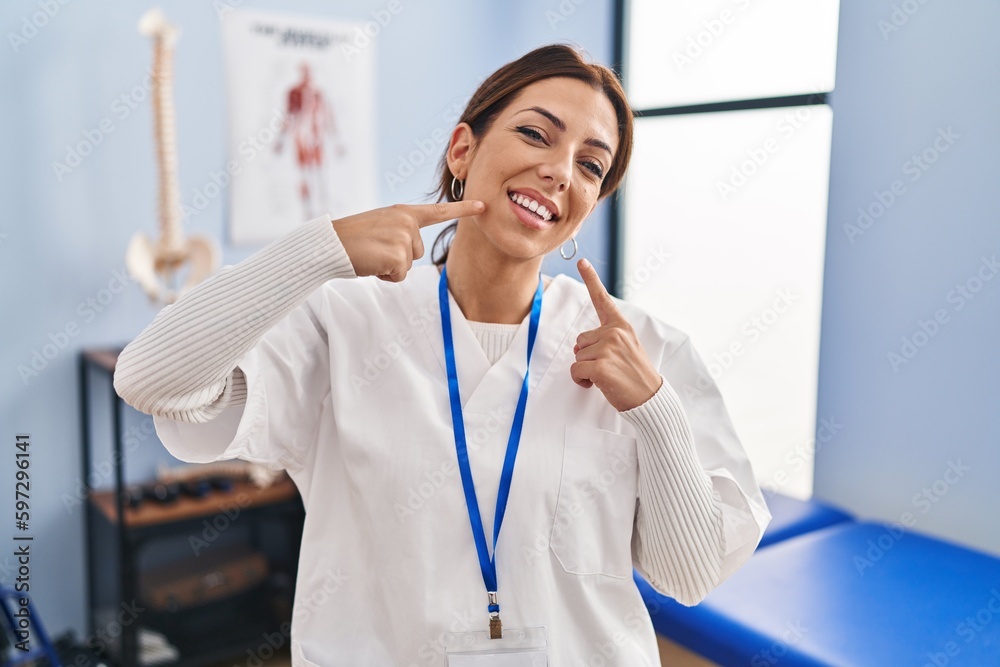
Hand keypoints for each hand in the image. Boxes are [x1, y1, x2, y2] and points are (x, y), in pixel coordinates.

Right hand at [332, 200, 483, 281]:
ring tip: (371, 255)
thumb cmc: (351, 239)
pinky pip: (399, 275)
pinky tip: (371, 264)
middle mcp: (407, 221)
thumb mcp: (379, 227)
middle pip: (418, 252)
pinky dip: (385, 276)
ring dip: (390, 267)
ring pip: (408, 265)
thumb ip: (399, 232)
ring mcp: (404, 237)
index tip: (483, 205)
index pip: (438, 211)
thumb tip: (409, 252)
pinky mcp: (398, 254)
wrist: (330, 244)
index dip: (462, 209)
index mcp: (403, 212)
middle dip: (398, 257)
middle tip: (375, 249)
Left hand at [572, 258, 662, 411]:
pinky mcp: (601, 366)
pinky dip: (581, 381)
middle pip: (580, 341)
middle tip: (609, 368)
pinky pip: (576, 370)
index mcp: (621, 326)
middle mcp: (614, 333)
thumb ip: (607, 340)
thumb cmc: (634, 376)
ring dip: (585, 371)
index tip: (581, 261)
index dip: (591, 279)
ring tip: (607, 377)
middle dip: (588, 357)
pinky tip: (598, 385)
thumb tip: (579, 346)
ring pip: (577, 357)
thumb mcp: (626, 349)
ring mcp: (608, 348)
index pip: (602, 300)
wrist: (650, 398)